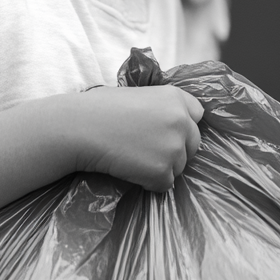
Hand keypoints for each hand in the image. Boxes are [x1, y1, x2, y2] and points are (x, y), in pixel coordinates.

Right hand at [69, 85, 203, 191]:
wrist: (80, 127)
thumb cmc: (100, 108)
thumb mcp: (138, 95)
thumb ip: (161, 108)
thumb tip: (169, 126)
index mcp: (175, 96)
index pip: (198, 114)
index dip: (184, 125)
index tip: (167, 132)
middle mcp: (181, 120)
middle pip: (193, 144)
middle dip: (175, 150)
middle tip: (147, 150)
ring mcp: (174, 146)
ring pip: (179, 167)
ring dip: (160, 167)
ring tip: (132, 158)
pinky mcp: (162, 170)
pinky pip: (164, 184)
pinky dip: (149, 182)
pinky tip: (129, 169)